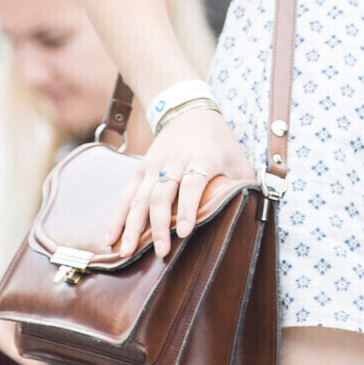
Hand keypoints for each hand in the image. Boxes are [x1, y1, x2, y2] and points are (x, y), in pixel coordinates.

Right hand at [110, 108, 253, 258]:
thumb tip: (254, 213)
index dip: (189, 208)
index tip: (185, 232)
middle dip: (160, 225)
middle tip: (160, 252)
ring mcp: (153, 165)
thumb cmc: (219, 142)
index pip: (193, 185)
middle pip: (163, 194)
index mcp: (201, 158)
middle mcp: (174, 161)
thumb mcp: (237, 158)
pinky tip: (110, 238)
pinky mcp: (140, 170)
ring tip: (126, 252)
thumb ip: (244, 184)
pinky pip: (126, 195)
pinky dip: (117, 217)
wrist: (190, 112)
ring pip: (140, 197)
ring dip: (132, 226)